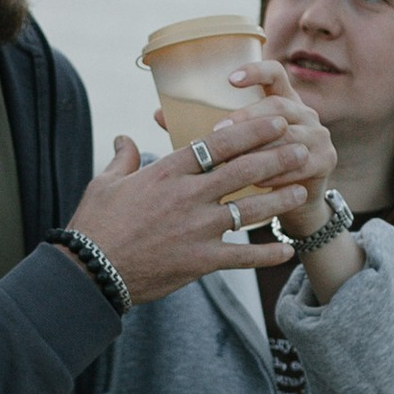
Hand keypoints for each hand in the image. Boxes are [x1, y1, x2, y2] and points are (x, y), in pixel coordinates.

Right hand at [65, 129, 317, 307]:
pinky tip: (287, 250)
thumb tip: (123, 138)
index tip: (275, 122)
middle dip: (278, 158)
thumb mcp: (105, 183)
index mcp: (168, 173)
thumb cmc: (95, 224)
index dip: (251, 131)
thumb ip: (122, 158)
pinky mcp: (200, 260)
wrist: (91, 271)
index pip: (218, 144)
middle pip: (243, 171)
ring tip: (303, 189)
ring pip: (250, 210)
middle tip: (303, 148)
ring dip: (280, 199)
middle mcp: (188, 197)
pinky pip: (242, 257)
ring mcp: (197, 229)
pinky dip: (267, 255)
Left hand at [207, 54, 339, 242]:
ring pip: (288, 137)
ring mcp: (318, 136)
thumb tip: (157, 114)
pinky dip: (276, 175)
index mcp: (283, 99)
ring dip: (258, 150)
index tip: (229, 79)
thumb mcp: (234, 145)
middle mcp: (304, 112)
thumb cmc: (256, 167)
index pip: (275, 73)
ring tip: (230, 162)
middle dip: (247, 118)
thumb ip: (203, 129)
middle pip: (279, 106)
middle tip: (218, 131)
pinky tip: (256, 185)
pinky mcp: (325, 162)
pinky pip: (300, 166)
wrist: (294, 203)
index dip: (255, 71)